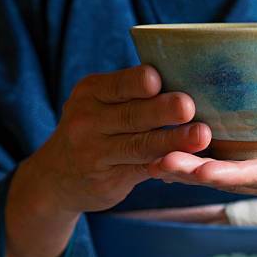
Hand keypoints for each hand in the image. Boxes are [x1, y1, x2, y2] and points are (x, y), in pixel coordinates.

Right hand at [5, 65, 210, 256]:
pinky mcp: (109, 180)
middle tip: (188, 106)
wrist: (55, 178)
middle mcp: (88, 121)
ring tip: (201, 135)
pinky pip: (142, 171)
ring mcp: (97, 153)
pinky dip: (166, 165)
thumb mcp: (98, 103)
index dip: (137, 82)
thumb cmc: (93, 129)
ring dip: (173, 140)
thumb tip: (184, 76)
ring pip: (140, 145)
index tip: (158, 79)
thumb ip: (130, 93)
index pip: (117, 85)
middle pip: (131, 115)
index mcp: (91, 93)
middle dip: (162, 110)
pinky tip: (189, 162)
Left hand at [148, 95, 256, 223]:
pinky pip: (218, 173)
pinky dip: (191, 170)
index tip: (202, 170)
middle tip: (161, 164)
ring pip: (219, 180)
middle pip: (231, 181)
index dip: (230, 174)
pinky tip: (163, 164)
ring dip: (186, 174)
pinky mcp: (246, 169)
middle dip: (195, 174)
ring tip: (153, 163)